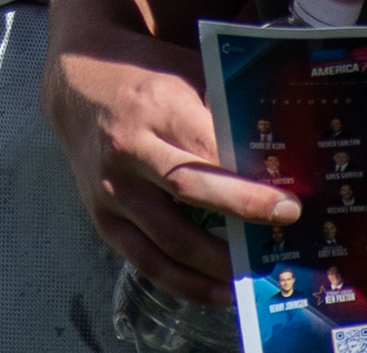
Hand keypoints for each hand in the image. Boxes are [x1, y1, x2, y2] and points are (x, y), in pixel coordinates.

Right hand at [45, 0, 304, 299]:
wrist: (78, 87)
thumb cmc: (146, 78)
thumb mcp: (186, 73)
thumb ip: (224, 108)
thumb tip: (281, 151)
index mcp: (155, 106)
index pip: (209, 150)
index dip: (249, 182)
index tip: (289, 201)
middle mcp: (129, 149)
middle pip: (189, 192)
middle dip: (243, 213)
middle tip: (285, 226)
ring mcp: (112, 189)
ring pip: (168, 238)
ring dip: (218, 263)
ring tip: (258, 273)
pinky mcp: (103, 218)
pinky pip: (146, 261)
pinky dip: (185, 284)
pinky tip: (220, 293)